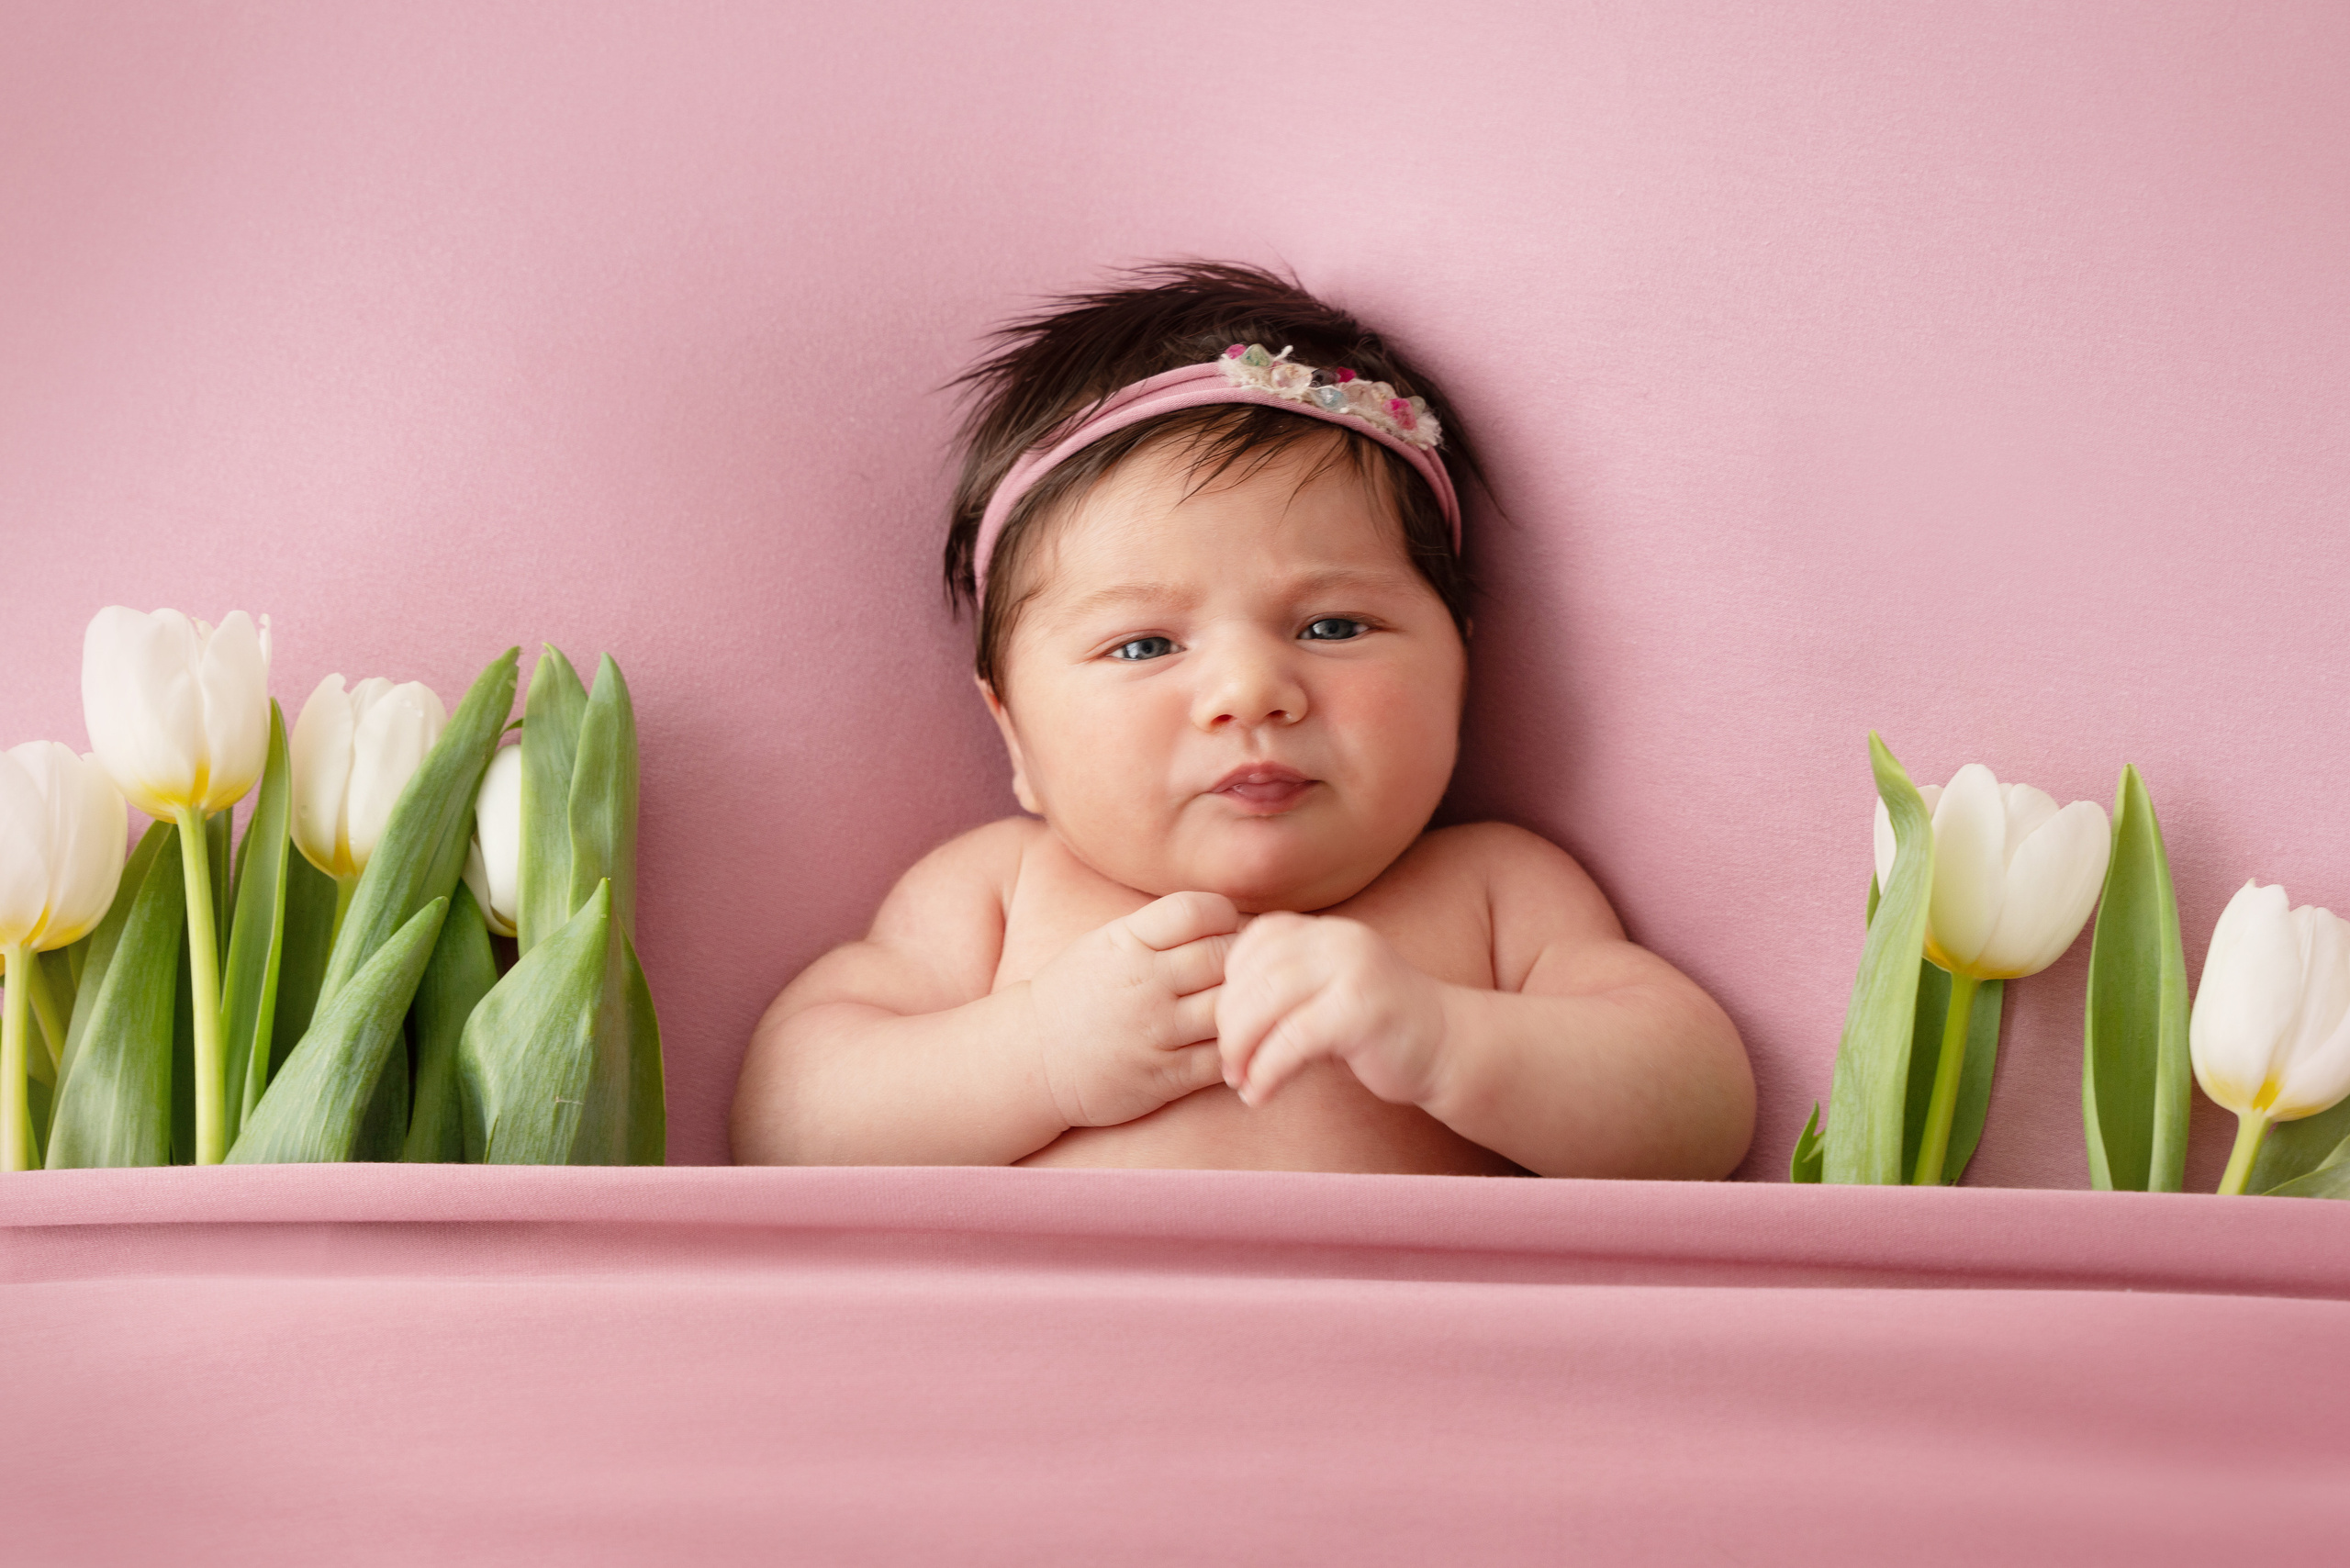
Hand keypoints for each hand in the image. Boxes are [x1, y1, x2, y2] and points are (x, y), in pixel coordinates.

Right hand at [1025, 891, 1239, 1127]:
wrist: (1032, 1059)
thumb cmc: (1080, 993)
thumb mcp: (1107, 943)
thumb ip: (1160, 928)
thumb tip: (1228, 913)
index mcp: (1126, 942)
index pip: (1196, 911)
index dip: (1225, 916)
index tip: (1227, 931)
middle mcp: (1141, 983)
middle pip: (1222, 957)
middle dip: (1245, 960)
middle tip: (1249, 969)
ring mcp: (1153, 1031)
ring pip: (1228, 1007)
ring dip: (1245, 1005)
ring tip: (1246, 1005)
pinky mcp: (1163, 1076)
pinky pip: (1221, 1059)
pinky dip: (1239, 1049)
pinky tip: (1238, 1042)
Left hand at [1216, 913, 1450, 1107]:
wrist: (1449, 1049)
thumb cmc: (1375, 1032)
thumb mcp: (1323, 997)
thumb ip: (1280, 991)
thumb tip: (1210, 1012)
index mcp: (1325, 931)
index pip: (1253, 944)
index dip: (1229, 988)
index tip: (1229, 1031)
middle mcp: (1338, 940)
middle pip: (1253, 975)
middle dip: (1229, 1026)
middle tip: (1229, 1068)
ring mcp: (1354, 970)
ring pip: (1267, 1004)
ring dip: (1242, 1050)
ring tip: (1241, 1083)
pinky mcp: (1363, 1010)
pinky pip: (1294, 1039)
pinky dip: (1268, 1071)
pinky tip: (1262, 1095)